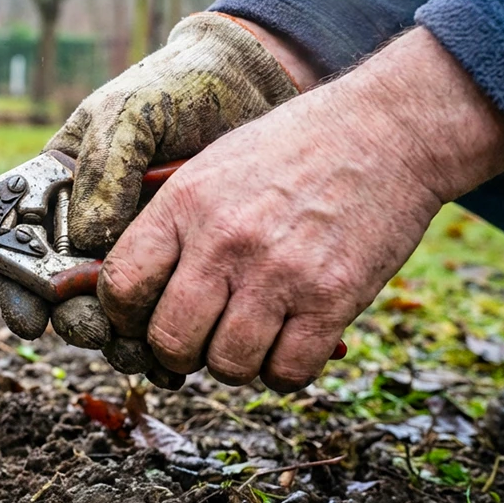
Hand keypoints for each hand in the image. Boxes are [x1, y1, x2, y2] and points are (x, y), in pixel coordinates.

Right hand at [0, 13, 303, 380]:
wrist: (249, 88)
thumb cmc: (173, 90)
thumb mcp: (129, 115)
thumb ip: (105, 170)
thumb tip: (87, 241)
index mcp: (56, 193)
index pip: (17, 247)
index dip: (17, 288)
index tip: (31, 319)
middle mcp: (86, 230)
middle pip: (64, 296)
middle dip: (77, 320)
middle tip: (100, 328)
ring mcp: (136, 253)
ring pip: (113, 316)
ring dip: (122, 340)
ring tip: (145, 347)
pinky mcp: (181, 269)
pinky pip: (164, 315)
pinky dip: (168, 340)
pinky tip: (180, 355)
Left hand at [98, 28, 503, 391]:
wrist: (382, 130)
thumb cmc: (288, 150)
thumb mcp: (209, 167)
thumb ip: (168, 224)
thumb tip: (124, 283)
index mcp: (184, 205)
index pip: (121, 286)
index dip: (124, 316)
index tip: (142, 317)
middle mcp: (225, 242)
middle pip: (170, 341)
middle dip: (178, 351)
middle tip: (199, 336)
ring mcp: (280, 273)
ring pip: (227, 366)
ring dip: (234, 362)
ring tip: (248, 334)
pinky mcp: (333, 298)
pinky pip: (289, 372)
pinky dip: (285, 370)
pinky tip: (289, 340)